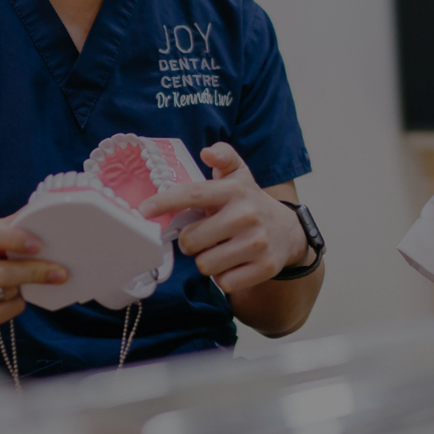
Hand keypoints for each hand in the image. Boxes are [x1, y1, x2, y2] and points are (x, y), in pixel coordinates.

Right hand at [0, 215, 66, 328]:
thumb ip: (13, 223)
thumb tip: (46, 215)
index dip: (12, 238)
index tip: (38, 245)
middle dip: (32, 272)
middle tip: (60, 272)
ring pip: (3, 294)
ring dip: (22, 287)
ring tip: (27, 279)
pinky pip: (1, 315)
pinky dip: (15, 305)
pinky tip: (16, 295)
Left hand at [138, 143, 308, 292]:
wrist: (289, 232)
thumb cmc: (251, 203)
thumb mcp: (240, 176)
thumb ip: (224, 157)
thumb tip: (208, 152)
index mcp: (235, 190)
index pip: (193, 194)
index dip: (165, 202)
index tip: (144, 210)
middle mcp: (246, 215)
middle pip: (191, 240)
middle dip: (190, 242)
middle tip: (203, 236)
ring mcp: (257, 243)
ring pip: (205, 264)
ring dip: (207, 260)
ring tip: (220, 249)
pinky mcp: (264, 267)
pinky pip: (224, 282)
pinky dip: (223, 277)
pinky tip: (233, 263)